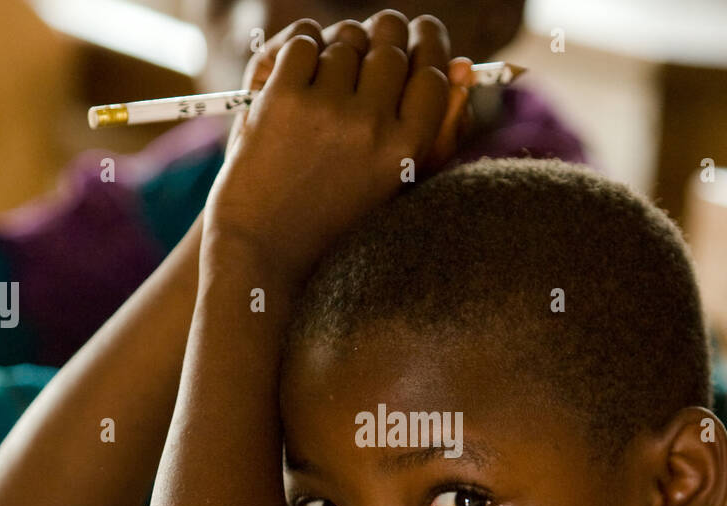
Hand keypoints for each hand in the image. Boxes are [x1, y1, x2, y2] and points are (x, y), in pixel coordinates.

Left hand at [204, 10, 469, 283]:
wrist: (264, 250)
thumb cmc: (335, 220)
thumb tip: (461, 64)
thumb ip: (438, 127)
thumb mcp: (397, 184)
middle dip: (385, 34)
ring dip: (340, 45)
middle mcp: (372, 126)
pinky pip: (304, 41)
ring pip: (346, 38)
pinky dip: (303, 47)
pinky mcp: (282, 99)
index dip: (428, 45)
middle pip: (391, 42)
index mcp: (407, 149)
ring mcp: (325, 110)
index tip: (419, 35)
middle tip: (373, 43)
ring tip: (331, 73)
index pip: (432, 72)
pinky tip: (299, 73)